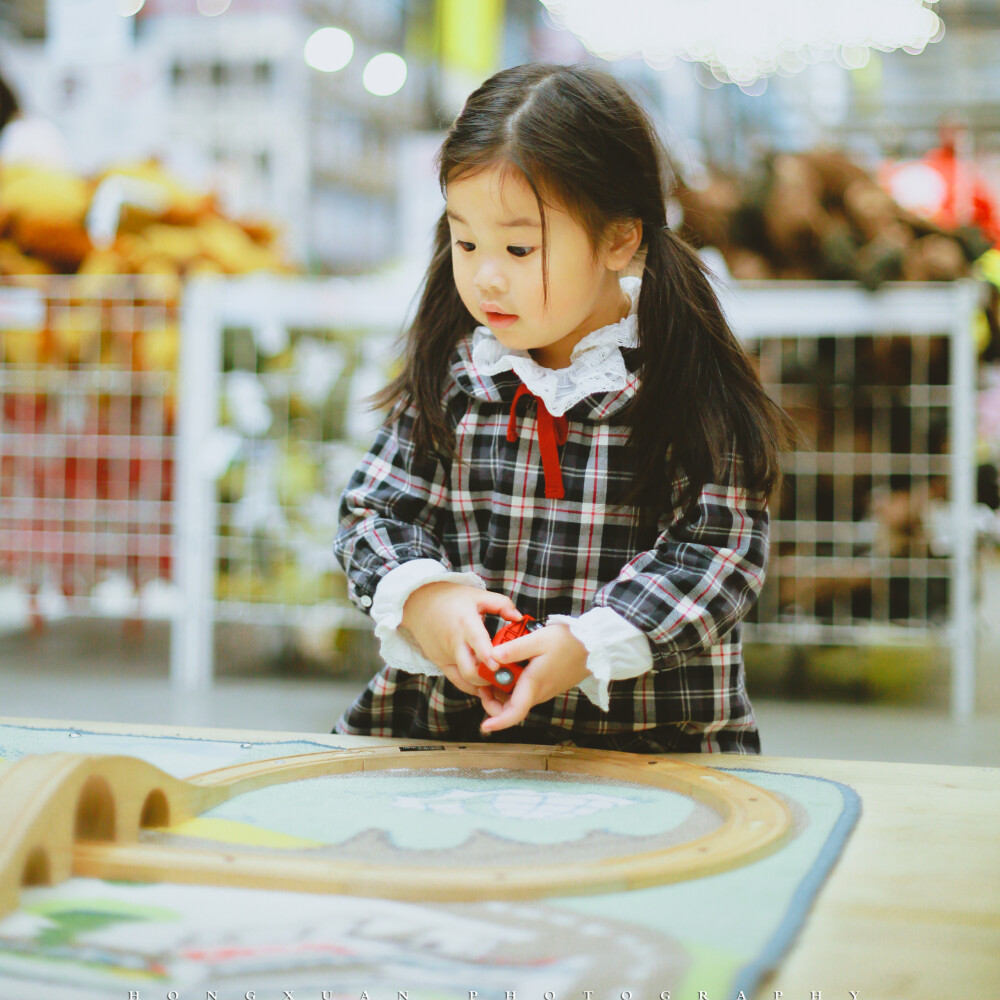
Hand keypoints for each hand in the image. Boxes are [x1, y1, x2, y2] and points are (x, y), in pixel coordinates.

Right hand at [401, 582, 520, 696]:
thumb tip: (519, 618)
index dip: (487, 656)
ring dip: (482, 685)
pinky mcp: (440, 663)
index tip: (498, 666)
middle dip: (489, 679)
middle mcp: (454, 642)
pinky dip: (471, 686)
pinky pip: (457, 681)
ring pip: (464, 679)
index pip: (476, 641)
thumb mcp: (478, 595)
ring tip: (500, 686)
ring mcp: (446, 655)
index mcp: (465, 623)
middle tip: (508, 679)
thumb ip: (502, 604)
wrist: (420, 604)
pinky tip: (485, 685)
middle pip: (470, 670)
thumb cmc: (452, 599)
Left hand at [478, 623, 589, 732]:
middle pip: (510, 708)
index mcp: (534, 685)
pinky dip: (512, 684)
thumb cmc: (568, 642)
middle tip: (483, 681)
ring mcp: (543, 690)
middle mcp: (538, 693)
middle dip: (492, 700)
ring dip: (501, 690)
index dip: (498, 723)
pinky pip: (524, 691)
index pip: (514, 713)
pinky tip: (509, 665)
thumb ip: (514, 649)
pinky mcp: (546, 685)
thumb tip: (491, 656)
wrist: (593, 646)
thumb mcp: (539, 640)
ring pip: (516, 699)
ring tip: (493, 668)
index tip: (484, 726)